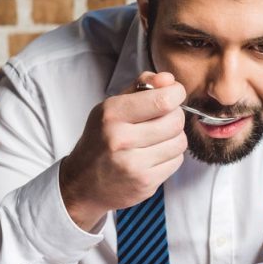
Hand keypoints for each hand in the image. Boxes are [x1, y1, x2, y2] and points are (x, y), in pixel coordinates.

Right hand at [58, 71, 187, 228]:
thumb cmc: (101, 140)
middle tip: (162, 119)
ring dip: (174, 138)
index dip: (176, 94)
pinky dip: (170, 157)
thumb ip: (141, 87)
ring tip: (157, 139)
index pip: (163, 100)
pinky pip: (176, 162)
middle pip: (175, 121)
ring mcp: (132, 164)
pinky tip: (154, 156)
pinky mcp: (144, 183)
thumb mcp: (112, 106)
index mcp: (112, 113)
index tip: (173, 94)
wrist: (82, 184)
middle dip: (174, 117)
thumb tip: (169, 79)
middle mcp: (120, 138)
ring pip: (179, 142)